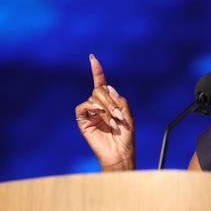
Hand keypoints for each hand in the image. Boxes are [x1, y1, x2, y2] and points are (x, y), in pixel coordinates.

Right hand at [75, 54, 135, 170]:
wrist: (119, 153)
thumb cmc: (125, 136)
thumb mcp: (128, 114)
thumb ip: (119, 99)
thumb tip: (106, 87)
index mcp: (109, 102)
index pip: (101, 83)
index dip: (97, 71)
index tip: (92, 57)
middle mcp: (98, 105)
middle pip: (99, 90)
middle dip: (110, 101)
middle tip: (118, 116)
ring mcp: (90, 113)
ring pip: (93, 97)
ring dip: (106, 107)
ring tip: (113, 122)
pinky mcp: (83, 121)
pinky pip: (83, 106)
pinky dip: (93, 107)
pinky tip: (100, 115)